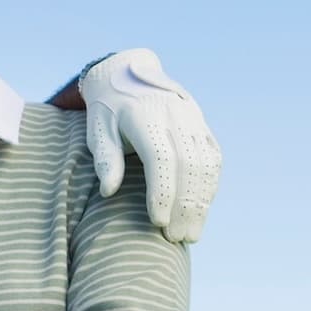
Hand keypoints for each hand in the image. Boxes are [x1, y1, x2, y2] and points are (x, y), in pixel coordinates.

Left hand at [80, 48, 220, 242]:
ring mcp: (193, 120)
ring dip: (201, 202)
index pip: (162, 159)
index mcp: (146, 116)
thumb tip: (108, 191)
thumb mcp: (97, 129)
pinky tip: (202, 209)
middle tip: (176, 238)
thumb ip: (105, 159)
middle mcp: (175, 117)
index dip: (162, 192)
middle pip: (189, 166)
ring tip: (191, 233)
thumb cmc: (107, 110)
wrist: (127, 72)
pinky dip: (210, 186)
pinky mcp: (202, 125)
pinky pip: (213, 158)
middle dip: (185, 206)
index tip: (158, 221)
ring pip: (206, 165)